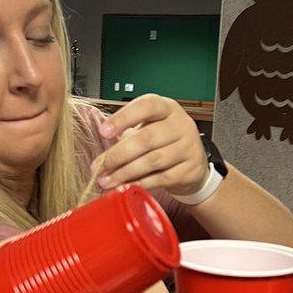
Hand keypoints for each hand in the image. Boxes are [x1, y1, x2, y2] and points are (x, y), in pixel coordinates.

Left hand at [94, 95, 208, 197]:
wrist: (193, 164)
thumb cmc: (164, 142)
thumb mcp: (149, 129)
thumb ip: (127, 137)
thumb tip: (100, 160)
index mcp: (167, 108)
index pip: (146, 106)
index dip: (123, 118)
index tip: (103, 132)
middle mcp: (180, 125)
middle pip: (147, 138)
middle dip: (119, 154)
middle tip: (100, 166)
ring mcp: (188, 148)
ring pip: (153, 160)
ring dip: (126, 172)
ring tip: (107, 180)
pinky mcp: (189, 170)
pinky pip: (161, 178)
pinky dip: (140, 183)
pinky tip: (126, 186)